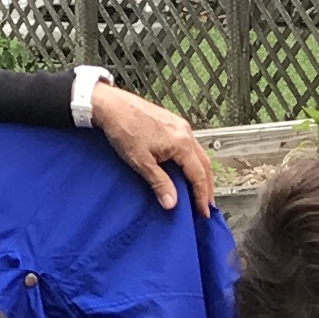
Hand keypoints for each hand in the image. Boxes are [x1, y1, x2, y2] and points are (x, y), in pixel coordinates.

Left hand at [89, 82, 215, 211]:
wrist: (111, 106)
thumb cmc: (124, 130)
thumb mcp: (141, 162)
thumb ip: (159, 182)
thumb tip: (172, 203)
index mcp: (182, 143)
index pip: (199, 175)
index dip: (202, 195)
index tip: (202, 211)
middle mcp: (186, 132)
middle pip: (204, 164)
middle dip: (207, 186)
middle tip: (206, 204)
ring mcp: (180, 125)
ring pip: (198, 153)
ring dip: (200, 173)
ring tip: (198, 189)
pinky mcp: (172, 122)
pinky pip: (190, 145)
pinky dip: (192, 160)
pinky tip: (185, 168)